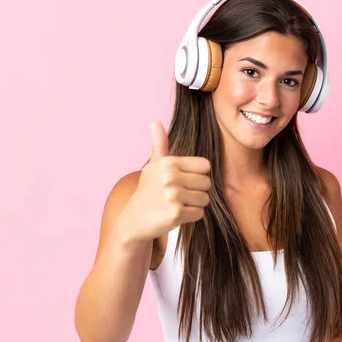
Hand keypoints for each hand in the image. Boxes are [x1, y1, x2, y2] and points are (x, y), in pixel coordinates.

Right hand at [118, 121, 211, 244]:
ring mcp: (172, 195)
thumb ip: (160, 144)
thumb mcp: (153, 166)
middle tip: (180, 196)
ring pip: (205, 199)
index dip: (198, 175)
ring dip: (195, 205)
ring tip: (179, 205)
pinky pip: (199, 213)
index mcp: (169, 162)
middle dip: (197, 192)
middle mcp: (170, 177)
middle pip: (207, 183)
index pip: (205, 166)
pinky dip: (191, 216)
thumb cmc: (148, 191)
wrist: (134, 220)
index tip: (184, 181)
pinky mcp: (175, 213)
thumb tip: (155, 121)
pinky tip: (177, 214)